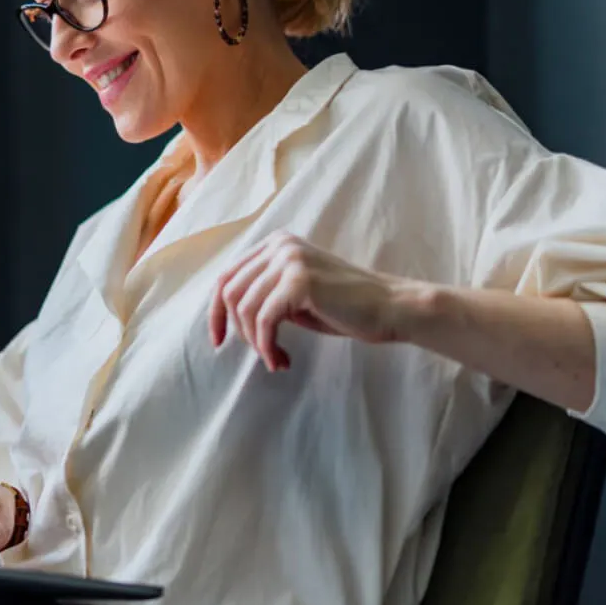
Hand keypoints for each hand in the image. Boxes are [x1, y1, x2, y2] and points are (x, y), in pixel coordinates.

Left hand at [208, 231, 416, 371]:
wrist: (390, 307)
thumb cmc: (344, 307)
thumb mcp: (294, 295)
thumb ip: (263, 294)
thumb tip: (224, 315)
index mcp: (276, 244)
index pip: (227, 277)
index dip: (216, 312)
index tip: (218, 340)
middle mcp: (280, 245)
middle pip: (229, 292)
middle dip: (237, 330)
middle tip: (260, 353)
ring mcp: (289, 259)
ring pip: (244, 309)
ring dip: (256, 342)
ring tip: (275, 359)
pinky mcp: (300, 281)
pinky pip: (264, 321)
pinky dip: (267, 346)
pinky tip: (280, 360)